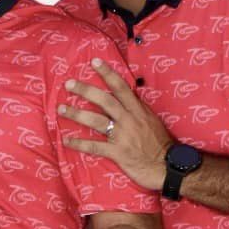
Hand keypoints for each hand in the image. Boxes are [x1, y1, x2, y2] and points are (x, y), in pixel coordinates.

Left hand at [58, 58, 172, 191]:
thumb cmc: (160, 144)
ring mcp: (122, 136)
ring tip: (61, 109)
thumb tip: (127, 98)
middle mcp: (129, 119)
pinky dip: (79, 143)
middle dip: (85, 90)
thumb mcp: (152, 121)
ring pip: (96, 121)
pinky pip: (94, 146)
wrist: (167, 166)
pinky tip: (66, 140)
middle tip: (69, 83)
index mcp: (138, 110)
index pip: (121, 87)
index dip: (107, 73)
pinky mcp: (117, 153)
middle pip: (104, 100)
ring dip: (76, 114)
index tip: (94, 62)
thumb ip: (138, 110)